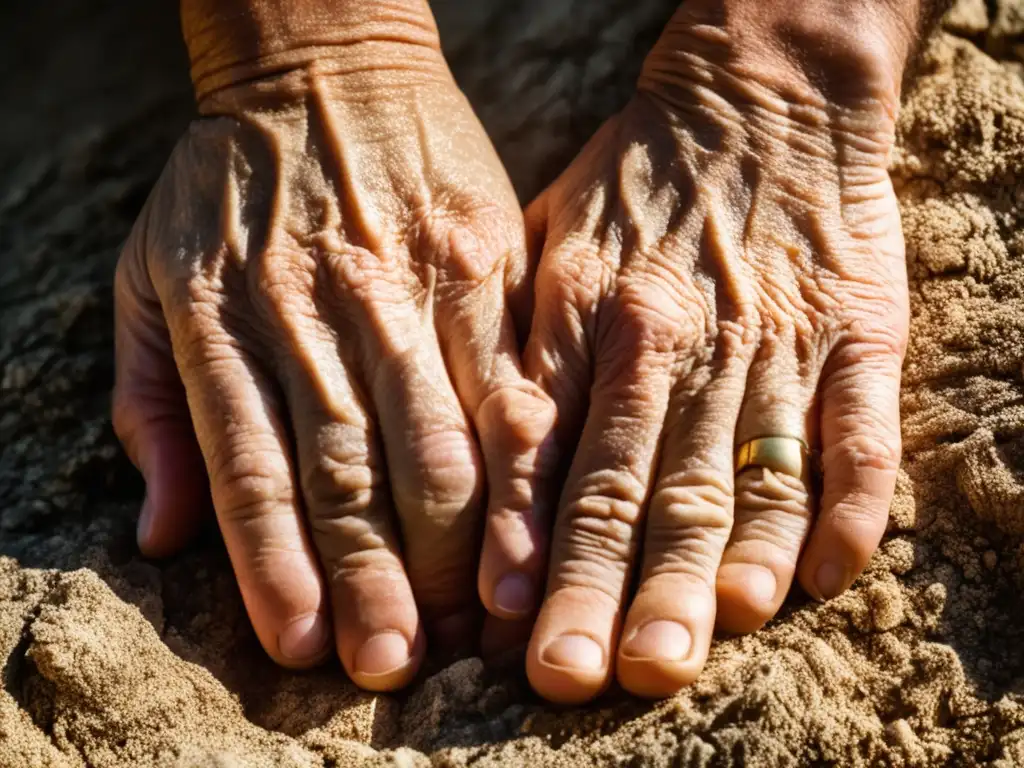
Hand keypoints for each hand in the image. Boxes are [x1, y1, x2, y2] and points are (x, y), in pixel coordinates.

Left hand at [112, 2, 553, 690]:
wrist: (326, 68)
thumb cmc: (224, 190)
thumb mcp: (145, 277)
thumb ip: (151, 406)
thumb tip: (164, 534)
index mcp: (225, 318)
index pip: (254, 468)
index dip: (279, 565)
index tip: (308, 645)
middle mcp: (319, 311)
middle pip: (352, 467)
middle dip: (378, 576)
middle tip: (397, 659)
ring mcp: (408, 285)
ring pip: (438, 434)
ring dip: (457, 538)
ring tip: (473, 618)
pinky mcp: (482, 263)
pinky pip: (507, 376)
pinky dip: (523, 459)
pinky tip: (537, 519)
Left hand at [494, 1, 917, 701]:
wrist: (755, 103)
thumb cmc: (631, 192)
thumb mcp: (548, 260)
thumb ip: (524, 378)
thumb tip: (499, 505)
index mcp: (605, 328)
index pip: (569, 469)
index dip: (547, 559)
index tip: (524, 639)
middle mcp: (690, 345)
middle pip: (658, 490)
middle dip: (633, 590)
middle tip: (614, 675)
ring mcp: (783, 344)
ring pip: (758, 475)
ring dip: (738, 564)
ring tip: (715, 637)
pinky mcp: (862, 337)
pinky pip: (863, 434)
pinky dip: (850, 506)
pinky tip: (826, 573)